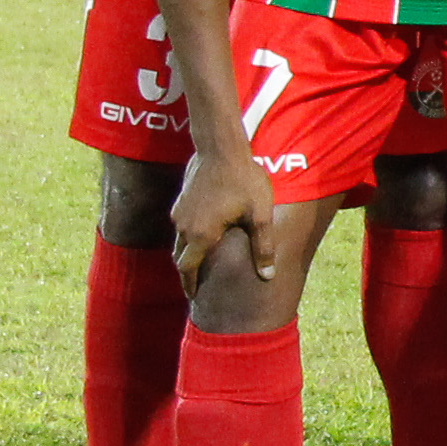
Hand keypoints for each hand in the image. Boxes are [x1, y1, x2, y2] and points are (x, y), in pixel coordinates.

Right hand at [170, 143, 287, 292]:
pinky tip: (202, 235)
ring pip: (179, 241)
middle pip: (180, 257)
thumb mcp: (259, 214)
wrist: (221, 148)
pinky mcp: (181, 200)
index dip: (189, 285)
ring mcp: (180, 212)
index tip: (193, 297)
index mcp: (202, 235)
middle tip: (196, 286)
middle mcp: (184, 226)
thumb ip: (263, 246)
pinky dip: (187, 238)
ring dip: (187, 254)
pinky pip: (180, 226)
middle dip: (187, 274)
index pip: (187, 268)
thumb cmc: (244, 180)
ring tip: (199, 263)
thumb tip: (268, 275)